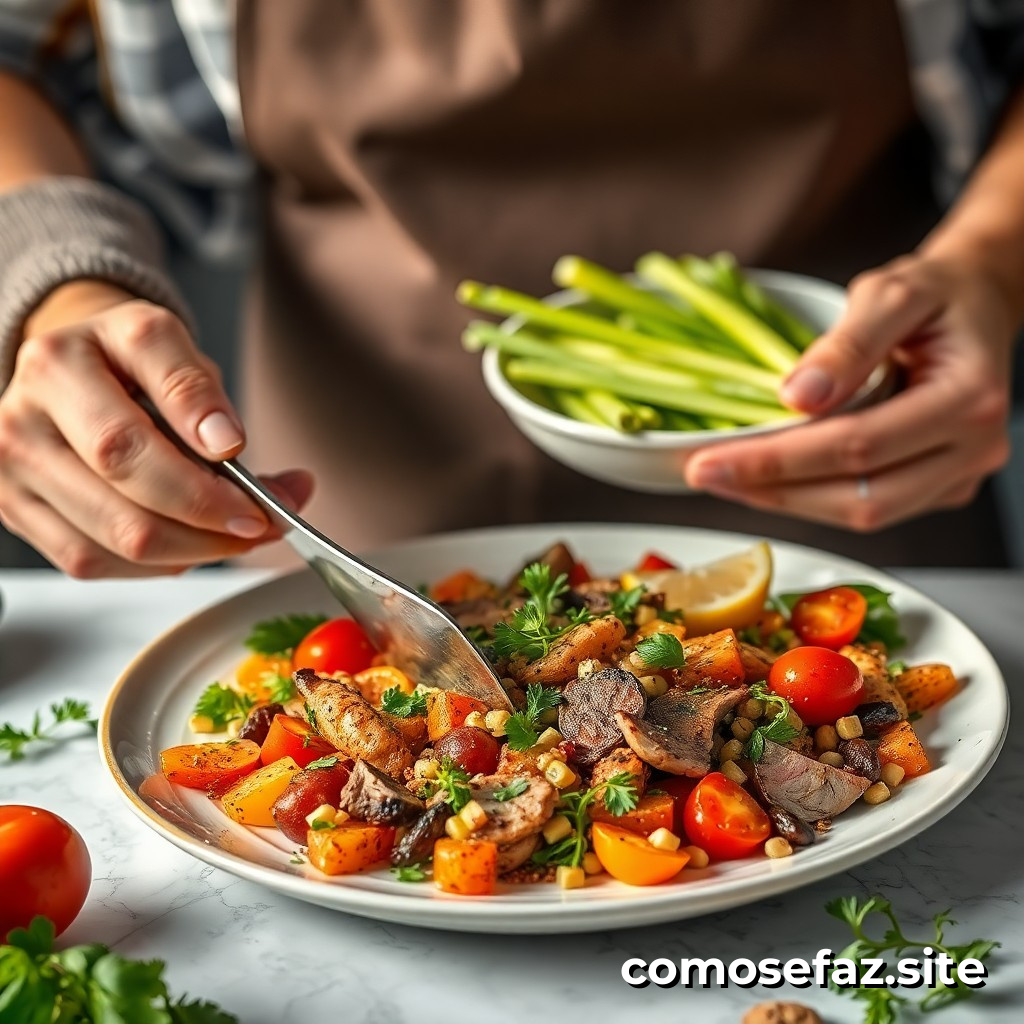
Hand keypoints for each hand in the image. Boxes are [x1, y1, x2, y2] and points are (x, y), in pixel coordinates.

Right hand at [0, 281, 313, 575]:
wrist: (68, 366)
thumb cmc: (120, 361)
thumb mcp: (165, 344)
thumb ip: (200, 389)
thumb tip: (230, 445)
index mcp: (59, 363)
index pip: (129, 434)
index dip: (194, 472)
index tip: (247, 481)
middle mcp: (23, 418)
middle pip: (124, 491)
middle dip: (209, 517)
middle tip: (263, 521)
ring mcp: (13, 471)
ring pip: (112, 539)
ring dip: (193, 548)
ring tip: (236, 534)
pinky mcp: (15, 511)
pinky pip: (92, 561)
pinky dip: (156, 564)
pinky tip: (190, 543)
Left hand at [683, 253, 1015, 530]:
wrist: (975, 307)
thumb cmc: (937, 296)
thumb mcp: (891, 293)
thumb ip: (847, 343)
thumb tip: (798, 396)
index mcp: (969, 398)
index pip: (859, 445)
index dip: (778, 460)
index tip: (711, 459)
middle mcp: (973, 450)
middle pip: (860, 496)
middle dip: (771, 490)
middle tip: (704, 474)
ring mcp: (957, 478)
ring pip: (862, 514)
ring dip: (785, 502)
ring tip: (724, 478)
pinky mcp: (936, 490)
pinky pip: (868, 508)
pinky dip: (809, 498)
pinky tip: (765, 479)